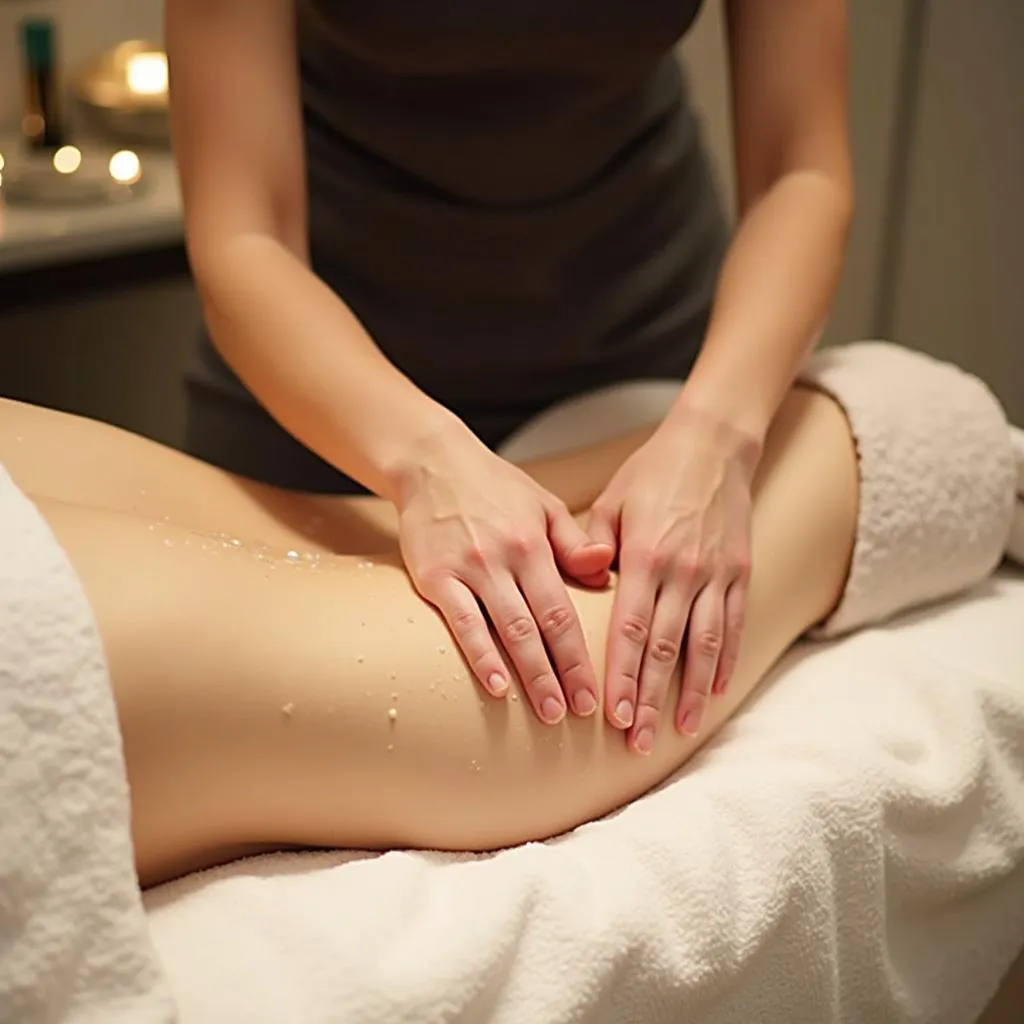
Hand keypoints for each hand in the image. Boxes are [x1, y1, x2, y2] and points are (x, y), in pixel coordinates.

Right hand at [396, 428, 613, 723]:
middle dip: (562, 675)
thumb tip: (605, 572)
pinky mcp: (435, 576)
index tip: (597, 692)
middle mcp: (505, 558)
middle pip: (540, 627)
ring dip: (528, 675)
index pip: (565, 610)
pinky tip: (495, 685)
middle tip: (578, 714)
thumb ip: (573, 542)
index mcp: (535, 543)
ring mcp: (469, 568)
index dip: (582, 655)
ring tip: (547, 712)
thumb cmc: (494, 487)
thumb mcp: (543, 504)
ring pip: (505, 629)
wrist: (433, 463)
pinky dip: (479, 655)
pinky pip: (461, 623)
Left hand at [587, 405, 759, 753]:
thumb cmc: (651, 472)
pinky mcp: (740, 572)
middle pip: (664, 648)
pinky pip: (734, 626)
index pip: (630, 629)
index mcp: (644, 555)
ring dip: (692, 693)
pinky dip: (726, 662)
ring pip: (704, 645)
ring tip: (681, 732)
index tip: (611, 715)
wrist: (713, 444)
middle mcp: (683, 570)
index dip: (621, 675)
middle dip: (650, 699)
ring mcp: (716, 574)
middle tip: (636, 743)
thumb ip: (591, 545)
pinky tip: (717, 692)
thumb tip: (580, 582)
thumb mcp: (611, 500)